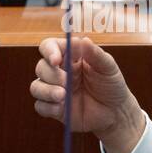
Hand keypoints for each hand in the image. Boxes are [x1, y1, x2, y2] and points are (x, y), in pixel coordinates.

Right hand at [32, 36, 144, 152]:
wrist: (116, 112)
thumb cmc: (112, 85)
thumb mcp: (108, 67)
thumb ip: (96, 54)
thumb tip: (83, 39)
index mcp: (70, 57)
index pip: (50, 46)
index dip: (49, 51)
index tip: (56, 60)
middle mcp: (59, 72)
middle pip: (41, 67)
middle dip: (51, 75)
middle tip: (67, 83)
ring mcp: (55, 90)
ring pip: (36, 86)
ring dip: (46, 91)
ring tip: (63, 97)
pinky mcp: (54, 108)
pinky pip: (40, 106)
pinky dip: (48, 107)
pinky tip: (61, 109)